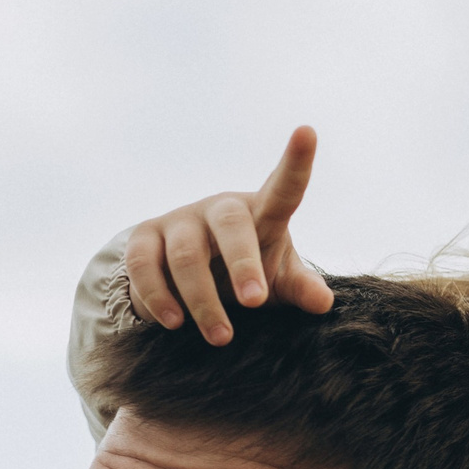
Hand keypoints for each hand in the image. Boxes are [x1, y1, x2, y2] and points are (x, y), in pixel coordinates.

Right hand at [124, 126, 333, 344]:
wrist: (191, 281)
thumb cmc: (249, 273)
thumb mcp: (278, 280)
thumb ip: (300, 288)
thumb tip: (324, 302)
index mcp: (261, 213)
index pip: (284, 188)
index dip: (296, 162)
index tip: (307, 131)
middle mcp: (220, 209)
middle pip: (230, 225)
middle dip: (242, 264)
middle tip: (254, 302)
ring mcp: (179, 220)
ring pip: (186, 255)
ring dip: (203, 300)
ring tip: (221, 337)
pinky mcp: (145, 238)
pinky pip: (144, 265)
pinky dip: (159, 297)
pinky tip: (173, 324)